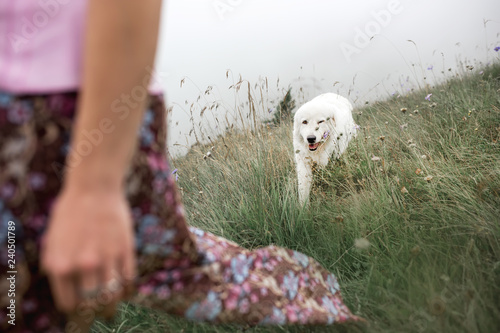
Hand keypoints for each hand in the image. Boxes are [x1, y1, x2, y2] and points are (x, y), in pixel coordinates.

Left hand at [41, 185, 135, 318]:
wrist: (94, 187)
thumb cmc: (71, 211)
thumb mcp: (52, 240)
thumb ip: (56, 265)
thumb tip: (66, 287)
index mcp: (60, 265)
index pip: (69, 303)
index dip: (75, 308)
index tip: (81, 307)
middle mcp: (83, 266)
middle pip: (91, 303)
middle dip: (94, 311)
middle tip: (97, 311)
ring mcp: (107, 258)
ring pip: (111, 296)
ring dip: (111, 305)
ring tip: (111, 307)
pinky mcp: (126, 250)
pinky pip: (128, 280)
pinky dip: (126, 289)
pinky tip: (123, 288)